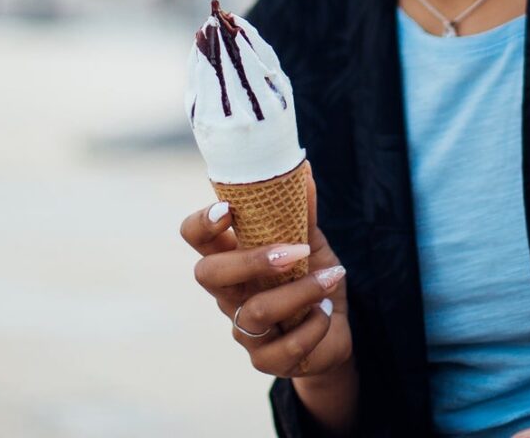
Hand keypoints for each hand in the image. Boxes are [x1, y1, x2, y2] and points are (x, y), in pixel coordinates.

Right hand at [179, 192, 353, 382]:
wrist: (334, 328)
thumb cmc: (311, 277)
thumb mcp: (310, 240)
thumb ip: (302, 212)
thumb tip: (304, 171)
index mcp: (232, 257)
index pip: (195, 237)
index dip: (203, 223)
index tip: (228, 209)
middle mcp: (229, 293)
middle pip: (207, 275)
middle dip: (251, 260)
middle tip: (295, 251)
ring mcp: (243, 329)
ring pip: (254, 312)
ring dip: (300, 291)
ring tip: (331, 277)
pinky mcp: (267, 359)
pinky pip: (284, 347)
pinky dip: (314, 325)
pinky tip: (327, 312)